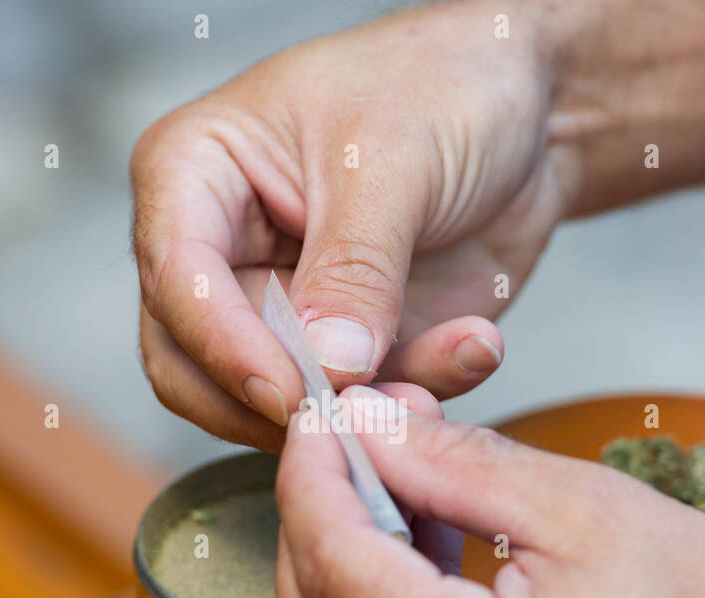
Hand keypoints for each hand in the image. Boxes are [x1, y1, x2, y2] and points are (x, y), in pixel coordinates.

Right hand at [130, 0, 571, 449]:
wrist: (527, 112)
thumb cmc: (441, 84)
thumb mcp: (393, 161)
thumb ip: (355, 267)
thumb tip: (329, 364)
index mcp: (194, 176)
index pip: (177, 282)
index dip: (225, 347)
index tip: (293, 390)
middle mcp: (220, 252)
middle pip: (196, 367)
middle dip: (284, 399)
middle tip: (364, 407)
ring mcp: (280, 306)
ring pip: (276, 403)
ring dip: (362, 405)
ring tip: (451, 365)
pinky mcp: (341, 348)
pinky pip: (356, 403)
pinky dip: (415, 392)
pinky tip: (473, 347)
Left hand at [274, 385, 704, 597]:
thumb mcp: (587, 511)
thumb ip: (455, 463)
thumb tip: (367, 426)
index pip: (336, 564)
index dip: (313, 477)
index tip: (318, 418)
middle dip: (312, 525)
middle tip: (343, 451)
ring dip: (346, 577)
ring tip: (394, 495)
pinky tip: (425, 564)